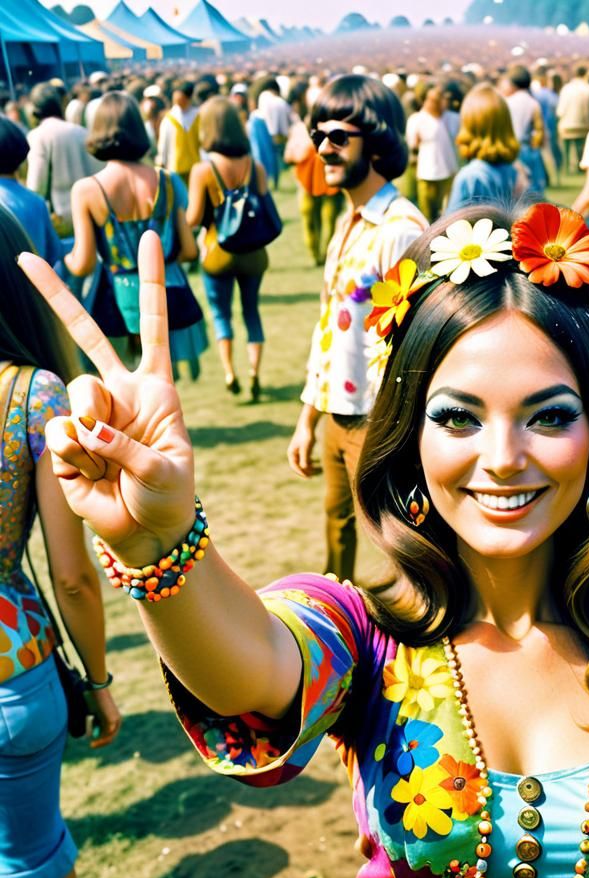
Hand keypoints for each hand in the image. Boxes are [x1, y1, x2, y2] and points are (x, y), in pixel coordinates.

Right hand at [19, 232, 195, 566]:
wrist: (146, 531)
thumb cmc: (169, 496)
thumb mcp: (165, 470)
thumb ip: (129, 447)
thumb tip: (88, 430)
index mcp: (156, 390)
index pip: (153, 328)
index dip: (150, 285)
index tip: (147, 239)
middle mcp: (120, 394)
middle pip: (86, 336)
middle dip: (57, 296)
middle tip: (24, 258)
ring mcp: (89, 415)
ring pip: (76, 394)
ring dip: (94, 432)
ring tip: (109, 462)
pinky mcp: (64, 441)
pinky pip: (59, 434)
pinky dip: (76, 458)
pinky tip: (90, 475)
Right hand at [84, 688, 121, 748]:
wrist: (97, 691)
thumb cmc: (94, 700)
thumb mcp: (95, 714)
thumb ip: (96, 724)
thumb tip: (93, 735)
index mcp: (114, 719)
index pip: (110, 734)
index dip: (101, 740)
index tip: (92, 744)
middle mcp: (117, 721)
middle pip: (111, 737)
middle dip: (101, 743)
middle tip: (91, 746)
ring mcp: (115, 720)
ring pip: (109, 737)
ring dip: (100, 742)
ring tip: (91, 745)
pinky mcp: (111, 720)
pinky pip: (106, 734)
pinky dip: (100, 739)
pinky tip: (93, 741)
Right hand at [287, 419, 319, 477]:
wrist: (307, 425)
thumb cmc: (307, 435)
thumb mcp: (307, 447)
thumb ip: (305, 457)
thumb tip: (304, 467)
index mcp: (291, 453)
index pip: (294, 467)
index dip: (301, 473)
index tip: (309, 477)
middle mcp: (293, 454)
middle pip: (298, 467)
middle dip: (305, 472)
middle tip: (313, 476)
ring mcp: (298, 452)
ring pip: (302, 464)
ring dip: (309, 468)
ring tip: (317, 470)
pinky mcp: (303, 450)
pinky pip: (306, 460)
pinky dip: (311, 464)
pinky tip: (317, 464)